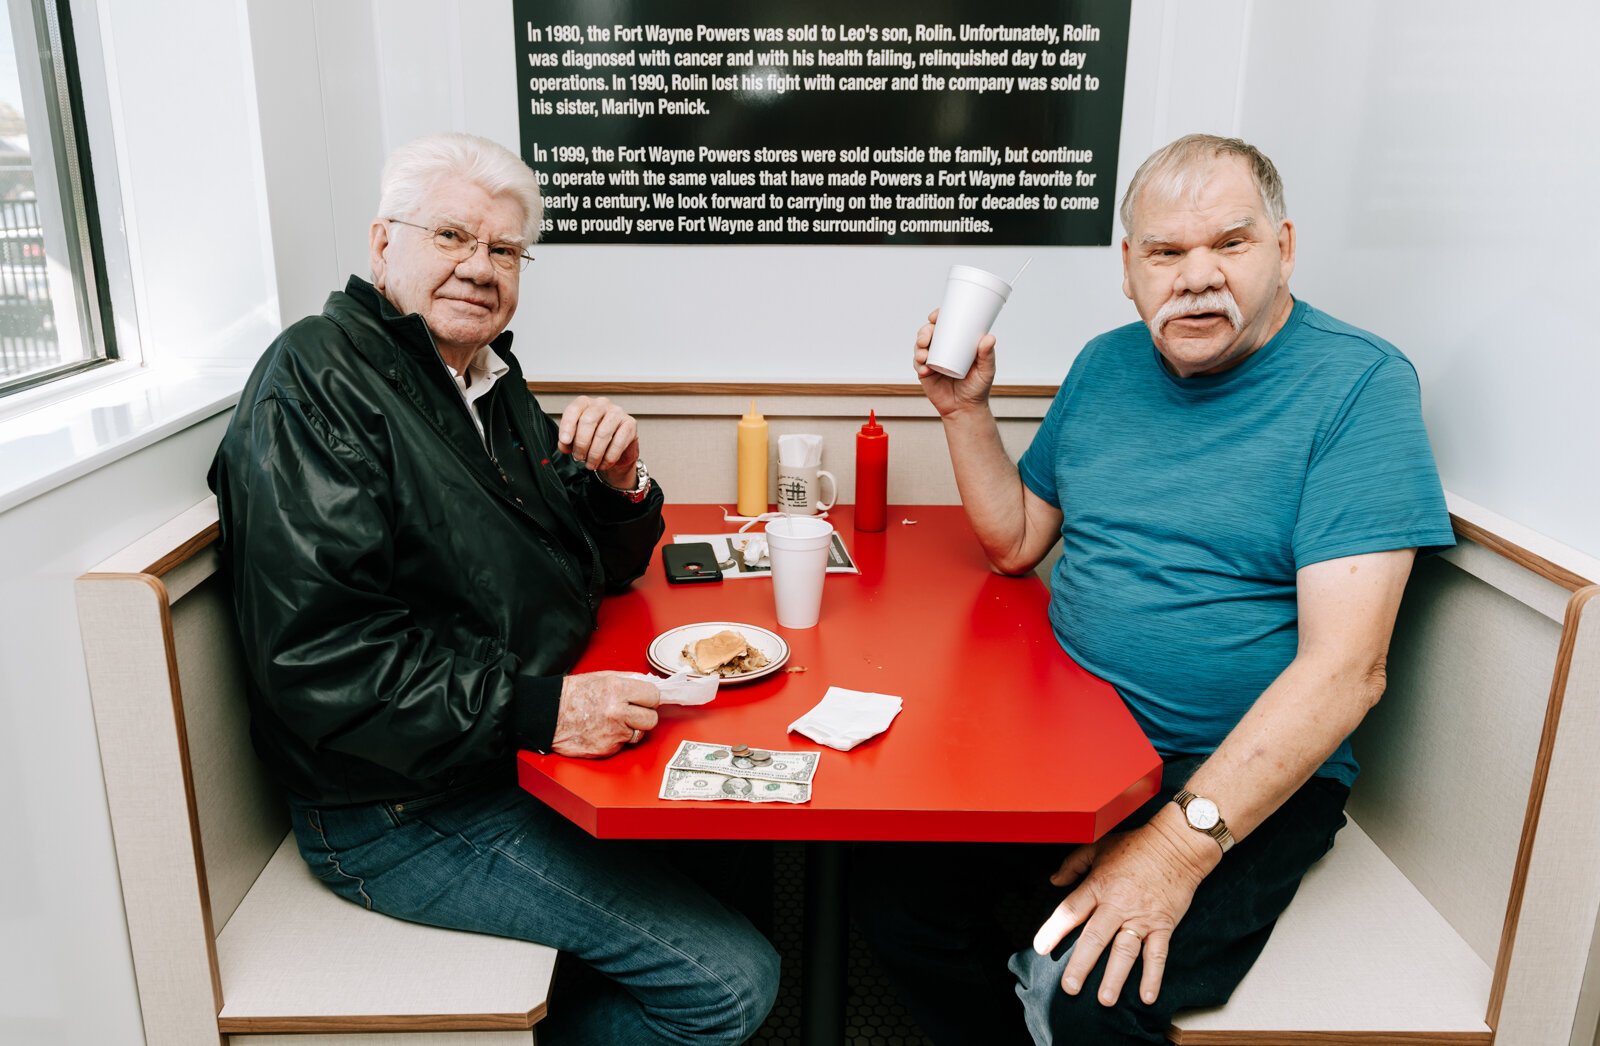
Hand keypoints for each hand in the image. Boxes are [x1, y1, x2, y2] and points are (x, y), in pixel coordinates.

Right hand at [551, 671, 659, 757]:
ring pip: (639, 734)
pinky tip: (604, 731)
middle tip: (633, 713)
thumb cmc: (571, 695)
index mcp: (617, 690)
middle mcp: (617, 711)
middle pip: (652, 719)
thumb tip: (647, 684)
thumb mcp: (602, 677)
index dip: (650, 699)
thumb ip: (628, 680)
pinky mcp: (607, 749)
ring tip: (615, 722)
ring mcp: (613, 732)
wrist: (549, 715)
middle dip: (644, 716)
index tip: (646, 700)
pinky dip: (616, 740)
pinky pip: (622, 745)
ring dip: (631, 729)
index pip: (654, 696)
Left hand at [558, 396, 640, 487]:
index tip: (565, 441)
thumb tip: (564, 445)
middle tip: (579, 457)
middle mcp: (601, 404)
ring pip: (603, 433)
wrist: (616, 450)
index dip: (567, 426)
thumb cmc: (594, 440)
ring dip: (595, 453)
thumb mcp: (576, 440)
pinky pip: (618, 442)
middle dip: (581, 443)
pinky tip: (604, 463)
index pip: (574, 410)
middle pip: (588, 420)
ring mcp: (617, 412)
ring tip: (591, 464)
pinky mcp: (630, 424)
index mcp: (585, 403)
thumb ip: (567, 441)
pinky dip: (609, 457)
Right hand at [912, 307, 997, 418]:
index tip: (935, 316)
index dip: (937, 317)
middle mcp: (943, 348)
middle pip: (928, 333)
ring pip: (920, 347)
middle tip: (926, 338)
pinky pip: (918, 365)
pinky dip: (919, 365)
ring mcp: (932, 360)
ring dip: (918, 347)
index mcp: (956, 342)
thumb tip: (989, 338)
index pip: (945, 324)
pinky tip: (924, 368)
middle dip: (923, 332)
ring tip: (924, 355)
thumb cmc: (978, 387)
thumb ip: (987, 355)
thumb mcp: (986, 370)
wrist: (966, 409)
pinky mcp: (925, 373)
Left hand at [1031, 808, 1219, 1006]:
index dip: (1054, 930)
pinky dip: (1153, 976)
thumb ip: (1073, 864)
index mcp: (1098, 886)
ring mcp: (1141, 917)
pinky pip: (1157, 954)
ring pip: (1125, 951)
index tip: (1040, 948)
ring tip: (1105, 999)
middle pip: (1095, 938)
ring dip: (1115, 977)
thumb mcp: (1098, 847)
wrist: (1177, 844)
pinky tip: (1146, 996)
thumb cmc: (1136, 845)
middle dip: (1081, 965)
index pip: (1071, 911)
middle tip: (1069, 988)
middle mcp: (1117, 905)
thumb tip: (1054, 880)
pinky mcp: (1163, 925)